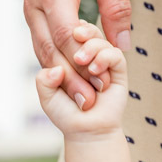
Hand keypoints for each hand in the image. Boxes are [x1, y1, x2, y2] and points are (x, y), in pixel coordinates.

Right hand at [21, 0, 130, 109]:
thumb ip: (116, 5)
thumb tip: (122, 44)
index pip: (67, 37)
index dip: (83, 64)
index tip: (99, 85)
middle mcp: (34, 3)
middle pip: (50, 52)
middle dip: (70, 80)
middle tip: (88, 105)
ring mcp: (28, 6)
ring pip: (41, 50)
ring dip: (60, 74)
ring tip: (78, 96)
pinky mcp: (30, 7)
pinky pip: (39, 39)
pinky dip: (53, 59)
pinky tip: (67, 74)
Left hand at [36, 22, 126, 137]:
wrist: (85, 130)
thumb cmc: (66, 113)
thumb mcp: (47, 97)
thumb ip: (44, 81)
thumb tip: (56, 69)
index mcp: (68, 58)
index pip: (66, 34)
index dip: (64, 31)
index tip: (59, 32)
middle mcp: (86, 57)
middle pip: (84, 31)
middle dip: (80, 31)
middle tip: (76, 35)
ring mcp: (102, 62)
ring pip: (100, 40)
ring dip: (91, 46)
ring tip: (82, 60)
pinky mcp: (117, 71)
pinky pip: (115, 55)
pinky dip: (105, 57)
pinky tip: (95, 70)